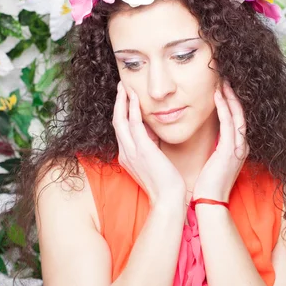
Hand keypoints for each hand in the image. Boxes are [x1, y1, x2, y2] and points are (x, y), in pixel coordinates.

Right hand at [112, 81, 185, 205]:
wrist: (169, 199)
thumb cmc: (166, 183)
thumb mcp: (154, 160)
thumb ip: (151, 145)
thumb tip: (153, 131)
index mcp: (127, 157)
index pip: (121, 130)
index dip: (121, 112)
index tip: (125, 98)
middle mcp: (125, 153)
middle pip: (116, 122)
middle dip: (118, 103)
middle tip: (121, 87)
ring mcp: (131, 152)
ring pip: (120, 120)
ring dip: (122, 101)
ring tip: (124, 86)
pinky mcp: (142, 150)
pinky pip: (133, 123)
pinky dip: (132, 108)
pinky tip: (134, 96)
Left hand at [192, 80, 248, 202]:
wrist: (210, 202)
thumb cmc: (207, 184)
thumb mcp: (212, 161)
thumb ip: (214, 147)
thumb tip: (206, 136)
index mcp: (237, 147)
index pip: (237, 118)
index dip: (231, 101)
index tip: (222, 87)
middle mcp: (241, 145)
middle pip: (241, 113)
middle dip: (233, 94)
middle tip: (224, 77)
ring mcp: (238, 147)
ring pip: (238, 114)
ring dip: (230, 96)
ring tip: (222, 81)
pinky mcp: (231, 150)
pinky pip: (230, 123)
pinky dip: (225, 107)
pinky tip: (218, 95)